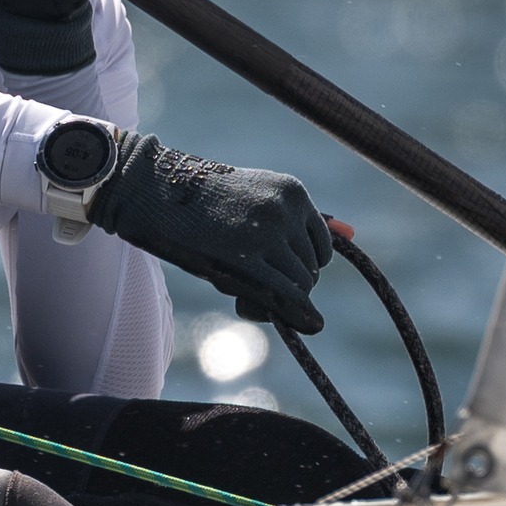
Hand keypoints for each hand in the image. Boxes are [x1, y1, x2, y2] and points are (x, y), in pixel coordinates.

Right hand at [86, 132, 332, 332]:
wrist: (153, 191)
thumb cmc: (202, 200)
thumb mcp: (255, 201)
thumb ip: (301, 219)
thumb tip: (353, 232)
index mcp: (294, 192)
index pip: (322, 247)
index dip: (302, 267)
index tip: (276, 272)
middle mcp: (288, 209)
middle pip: (311, 269)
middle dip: (290, 286)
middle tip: (255, 288)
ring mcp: (269, 233)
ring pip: (299, 286)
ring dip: (279, 300)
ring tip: (243, 294)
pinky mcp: (246, 257)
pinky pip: (285, 295)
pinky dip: (289, 313)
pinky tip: (269, 314)